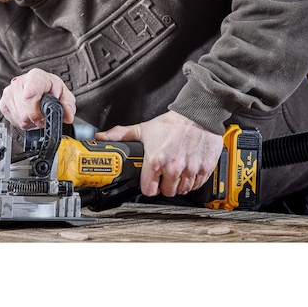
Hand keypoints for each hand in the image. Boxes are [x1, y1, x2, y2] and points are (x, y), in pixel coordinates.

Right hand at [0, 68, 75, 129]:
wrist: (39, 86)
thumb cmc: (51, 89)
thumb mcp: (65, 95)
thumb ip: (68, 105)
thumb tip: (68, 116)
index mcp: (36, 76)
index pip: (30, 94)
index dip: (37, 111)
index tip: (44, 116)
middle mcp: (19, 82)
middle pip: (25, 112)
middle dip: (37, 119)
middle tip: (43, 114)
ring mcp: (9, 92)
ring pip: (19, 118)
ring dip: (30, 122)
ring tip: (36, 113)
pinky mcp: (3, 103)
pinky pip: (13, 121)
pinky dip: (22, 122)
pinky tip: (28, 114)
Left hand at [95, 111, 222, 196]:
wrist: (198, 114)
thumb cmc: (173, 123)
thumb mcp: (144, 129)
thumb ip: (122, 135)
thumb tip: (103, 137)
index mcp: (155, 160)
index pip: (149, 190)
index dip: (149, 187)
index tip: (151, 183)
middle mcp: (173, 167)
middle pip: (167, 192)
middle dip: (164, 185)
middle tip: (165, 175)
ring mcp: (190, 169)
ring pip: (182, 190)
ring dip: (179, 184)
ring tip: (177, 172)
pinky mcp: (204, 169)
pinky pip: (197, 185)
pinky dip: (193, 181)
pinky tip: (189, 170)